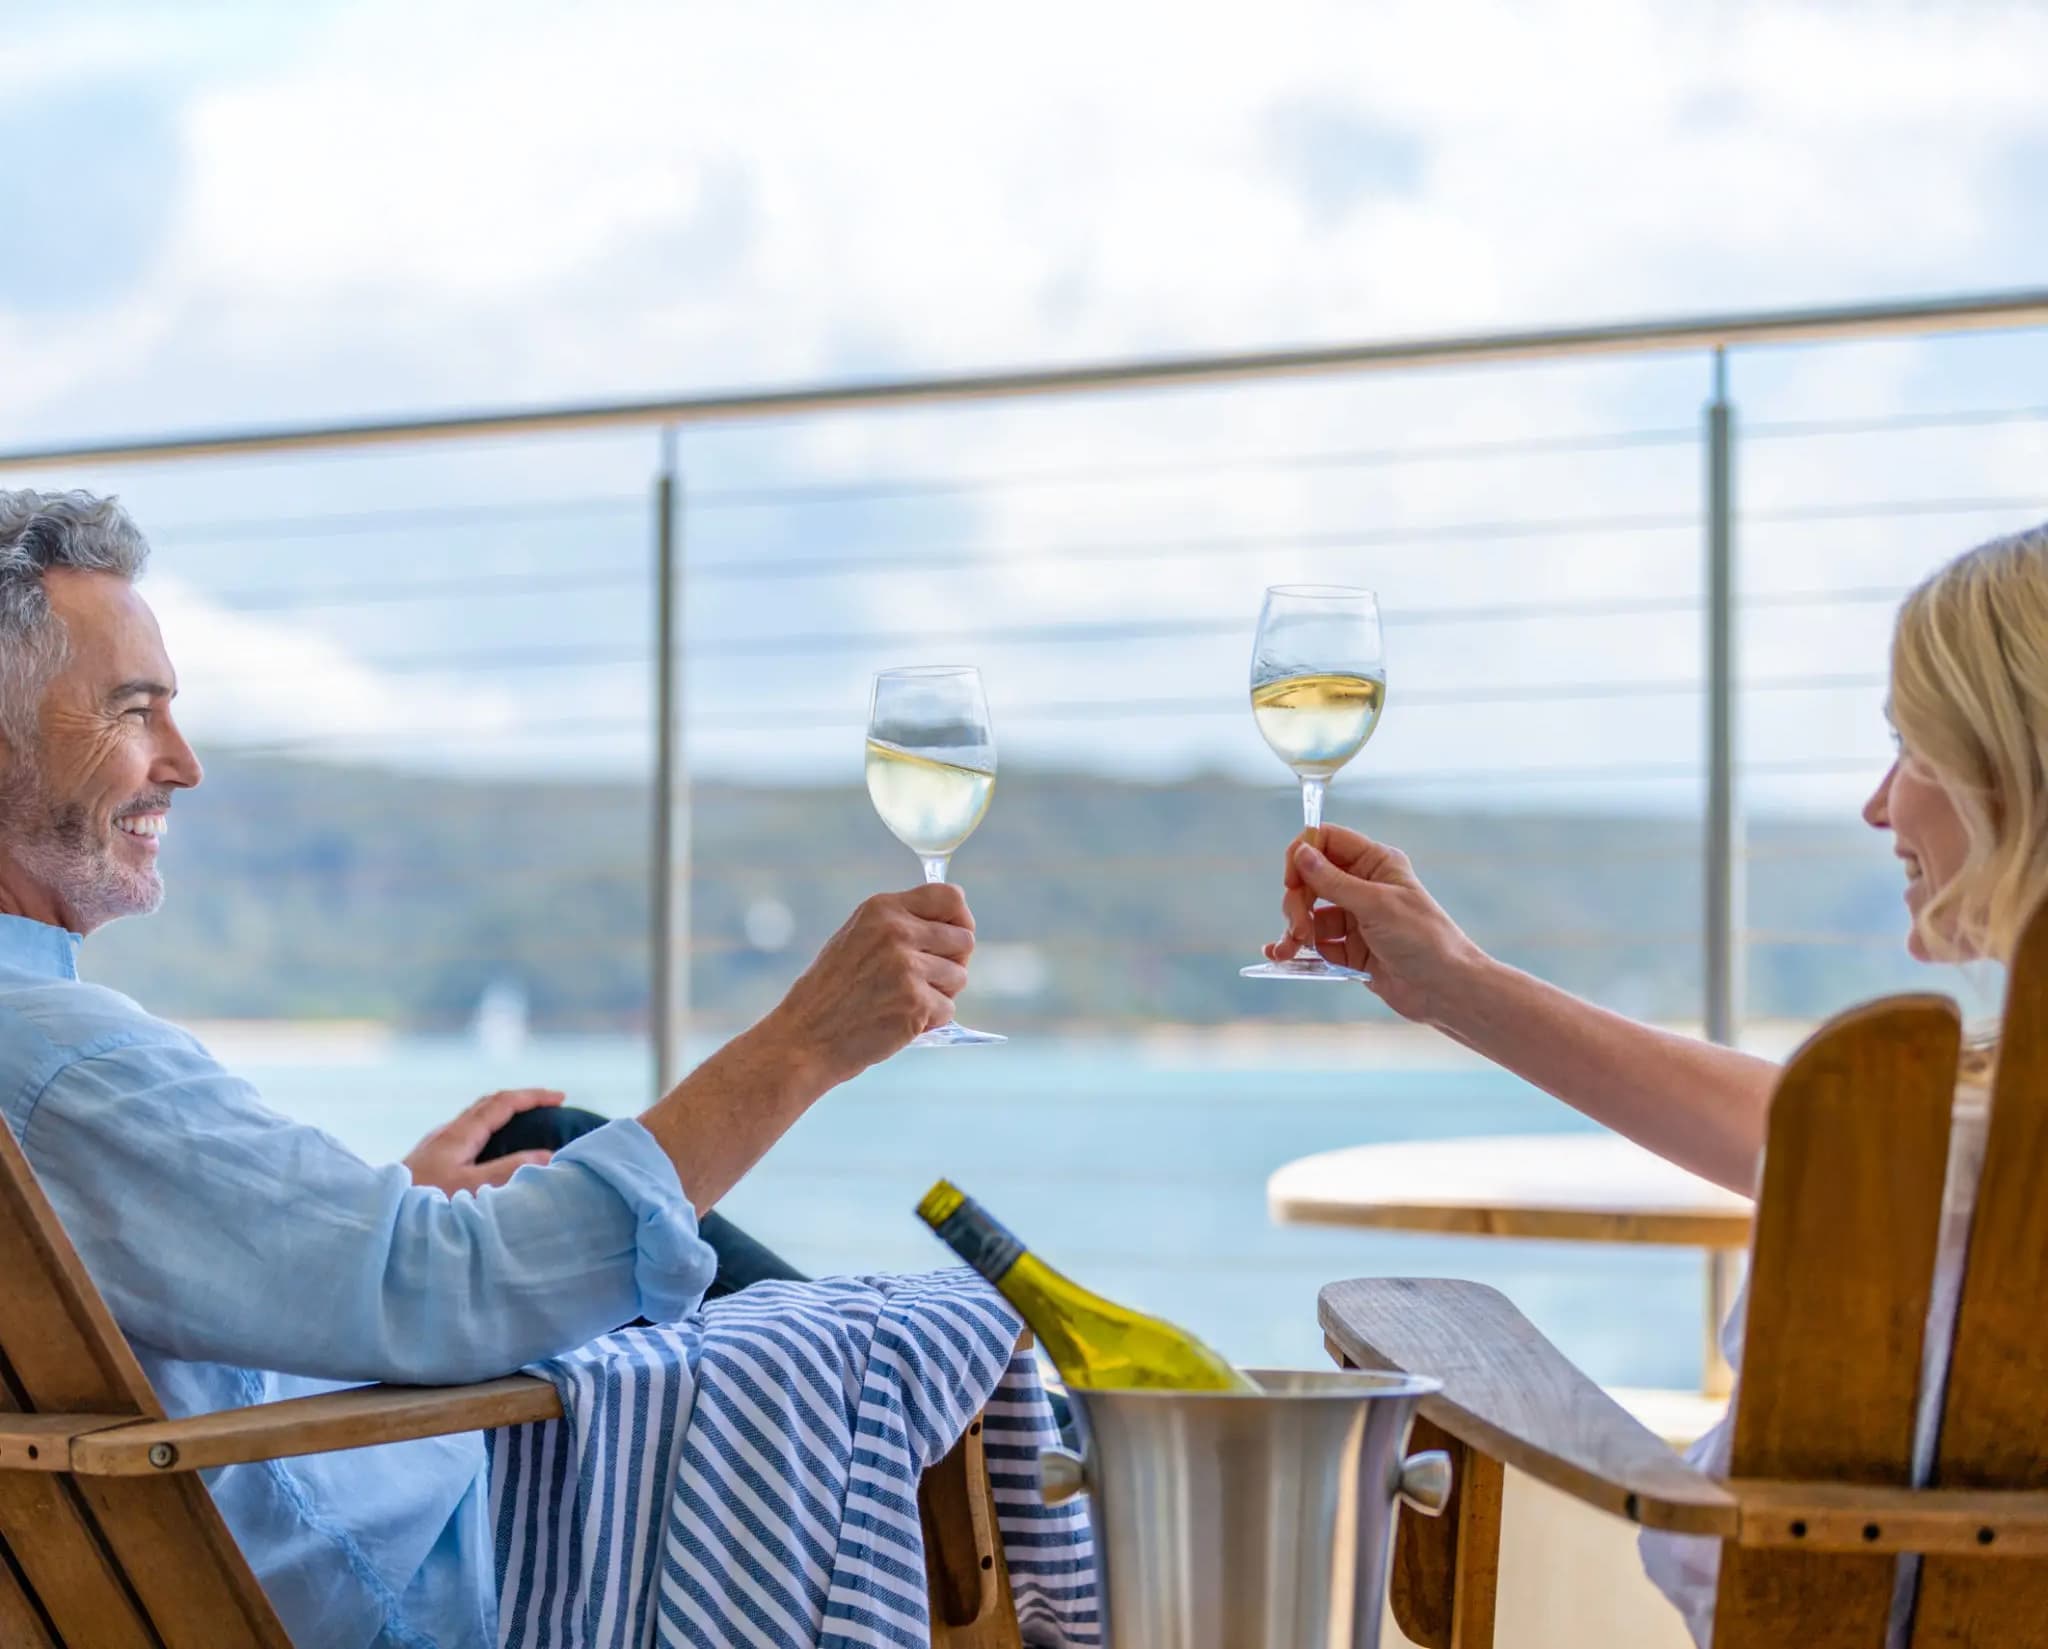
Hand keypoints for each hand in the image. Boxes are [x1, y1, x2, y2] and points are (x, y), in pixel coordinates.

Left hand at [403, 1088, 564, 1194]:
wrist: (375, 1219)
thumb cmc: (422, 1204)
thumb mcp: (471, 1187)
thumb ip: (509, 1170)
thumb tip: (548, 1154)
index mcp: (459, 1134)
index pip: (502, 1102)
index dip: (533, 1097)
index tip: (561, 1098)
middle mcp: (446, 1134)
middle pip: (488, 1105)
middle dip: (521, 1101)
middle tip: (549, 1107)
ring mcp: (434, 1147)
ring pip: (475, 1119)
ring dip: (503, 1116)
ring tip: (526, 1128)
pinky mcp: (427, 1162)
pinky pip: (466, 1135)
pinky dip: (489, 1133)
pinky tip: (490, 1153)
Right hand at [762, 884, 974, 1086]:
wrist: (806, 1037)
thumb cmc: (831, 991)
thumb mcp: (858, 936)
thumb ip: (900, 924)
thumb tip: (955, 922)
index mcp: (882, 909)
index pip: (950, 897)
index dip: (960, 920)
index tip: (953, 940)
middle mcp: (897, 932)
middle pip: (964, 939)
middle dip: (952, 963)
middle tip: (922, 980)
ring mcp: (907, 967)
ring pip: (959, 976)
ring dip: (939, 994)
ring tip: (901, 1001)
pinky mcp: (915, 1002)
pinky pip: (948, 1009)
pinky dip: (929, 1021)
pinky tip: (898, 1021)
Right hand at [1266, 826, 1482, 1023]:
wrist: (1445, 990)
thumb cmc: (1423, 940)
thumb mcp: (1376, 906)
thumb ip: (1334, 881)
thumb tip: (1301, 852)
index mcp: (1376, 863)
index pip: (1328, 841)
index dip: (1304, 854)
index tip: (1292, 880)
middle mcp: (1364, 886)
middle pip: (1311, 879)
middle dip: (1297, 902)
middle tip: (1297, 928)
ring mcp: (1356, 918)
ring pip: (1309, 913)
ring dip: (1293, 929)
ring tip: (1288, 950)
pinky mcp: (1351, 948)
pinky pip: (1316, 942)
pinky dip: (1298, 948)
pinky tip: (1280, 956)